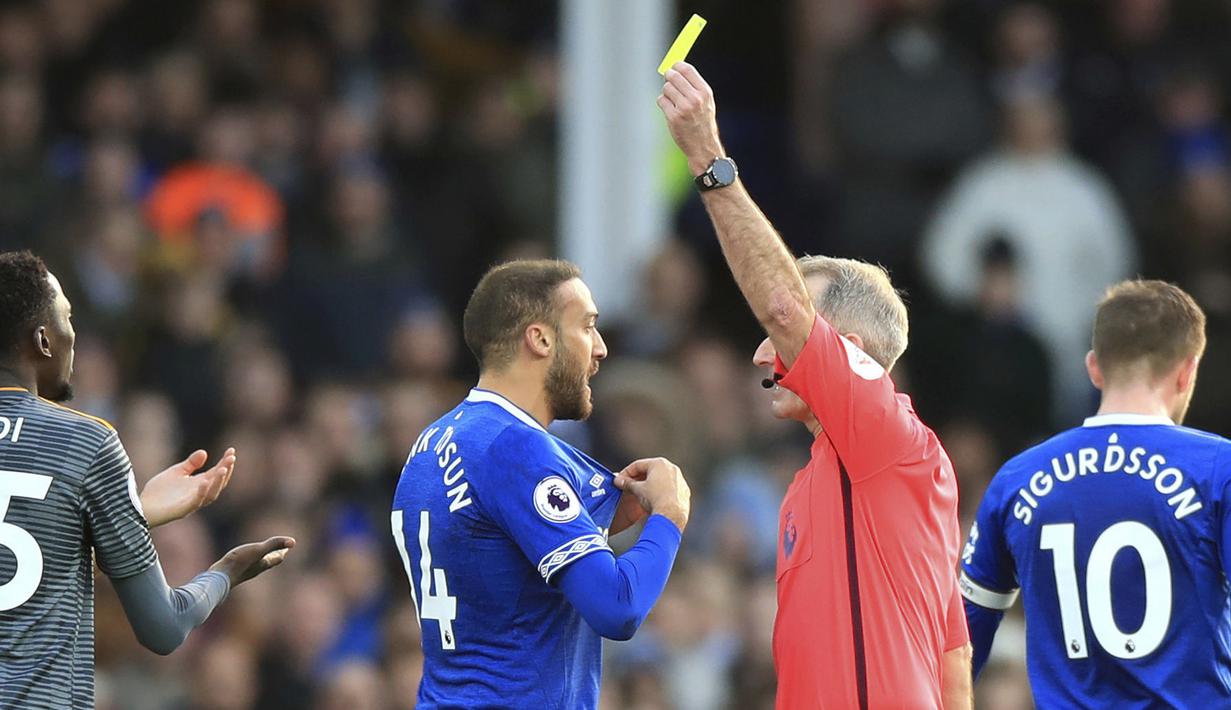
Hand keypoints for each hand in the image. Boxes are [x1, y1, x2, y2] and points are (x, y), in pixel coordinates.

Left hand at [140, 448, 235, 527]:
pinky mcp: (183, 510)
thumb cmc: (159, 492)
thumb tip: (204, 452)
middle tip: (231, 458)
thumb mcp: (176, 472)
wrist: (141, 507)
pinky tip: (203, 481)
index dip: (225, 462)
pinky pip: (195, 502)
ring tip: (223, 468)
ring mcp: (192, 503)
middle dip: (226, 470)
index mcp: (199, 484)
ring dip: (218, 482)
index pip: (217, 472)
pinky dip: (201, 492)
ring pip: (211, 494)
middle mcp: (199, 494)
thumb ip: (190, 464)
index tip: (231, 450)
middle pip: (218, 483)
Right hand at [210, 536, 295, 586]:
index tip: (287, 547)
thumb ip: (274, 544)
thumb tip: (294, 542)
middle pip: (268, 562)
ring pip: (256, 564)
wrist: (219, 577)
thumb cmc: (239, 563)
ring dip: (261, 559)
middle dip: (274, 555)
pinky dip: (248, 561)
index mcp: (263, 563)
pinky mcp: (234, 571)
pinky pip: (244, 565)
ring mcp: (244, 571)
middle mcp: (255, 568)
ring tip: (262, 555)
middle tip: (279, 550)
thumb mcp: (258, 550)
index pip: (277, 558)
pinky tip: (242, 560)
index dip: (282, 551)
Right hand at [613, 457, 690, 531]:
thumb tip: (619, 481)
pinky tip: (654, 500)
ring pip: (661, 480)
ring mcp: (680, 480)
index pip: (637, 465)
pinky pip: (669, 489)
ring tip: (640, 495)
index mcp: (659, 463)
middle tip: (628, 487)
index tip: (619, 481)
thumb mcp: (637, 489)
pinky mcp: (684, 492)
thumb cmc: (655, 499)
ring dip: (649, 485)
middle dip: (637, 479)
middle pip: (650, 471)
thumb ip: (627, 483)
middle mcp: (672, 468)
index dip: (625, 473)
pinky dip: (661, 492)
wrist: (671, 515)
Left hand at [657, 61, 725, 175]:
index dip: (677, 66)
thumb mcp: (706, 102)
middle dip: (668, 77)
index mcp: (705, 92)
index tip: (673, 69)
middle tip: (668, 82)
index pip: (687, 69)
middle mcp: (695, 98)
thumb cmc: (702, 122)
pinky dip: (663, 103)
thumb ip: (693, 85)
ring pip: (666, 88)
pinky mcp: (673, 117)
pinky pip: (661, 101)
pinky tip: (670, 111)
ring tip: (673, 102)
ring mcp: (684, 108)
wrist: (703, 147)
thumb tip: (676, 68)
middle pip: (674, 76)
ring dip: (666, 93)